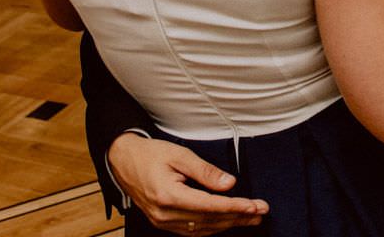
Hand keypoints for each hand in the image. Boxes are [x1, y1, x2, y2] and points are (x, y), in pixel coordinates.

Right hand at [107, 133, 267, 235]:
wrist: (123, 161)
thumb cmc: (150, 155)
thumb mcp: (180, 155)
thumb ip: (206, 171)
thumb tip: (230, 184)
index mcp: (168, 195)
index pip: (209, 206)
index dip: (234, 207)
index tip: (254, 205)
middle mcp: (164, 214)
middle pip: (208, 220)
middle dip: (238, 217)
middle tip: (261, 211)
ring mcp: (162, 221)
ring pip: (202, 229)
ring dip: (229, 224)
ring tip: (251, 218)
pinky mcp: (163, 222)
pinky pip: (192, 230)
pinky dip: (212, 227)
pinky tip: (228, 222)